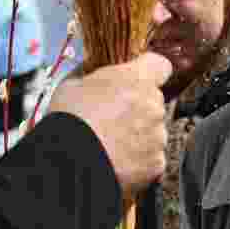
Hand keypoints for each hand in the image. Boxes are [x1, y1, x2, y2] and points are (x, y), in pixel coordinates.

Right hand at [49, 52, 171, 193]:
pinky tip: (116, 161)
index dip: (149, 72)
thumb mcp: (74, 84)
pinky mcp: (156, 162)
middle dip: (138, 108)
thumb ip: (96, 79)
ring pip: (153, 131)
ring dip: (138, 136)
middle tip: (111, 119)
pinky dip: (138, 161)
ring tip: (110, 144)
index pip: (160, 65)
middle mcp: (153, 105)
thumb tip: (96, 80)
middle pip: (154, 101)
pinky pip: (151, 158)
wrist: (70, 162)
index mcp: (137, 80)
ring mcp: (158, 135)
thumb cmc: (69, 121)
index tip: (138, 80)